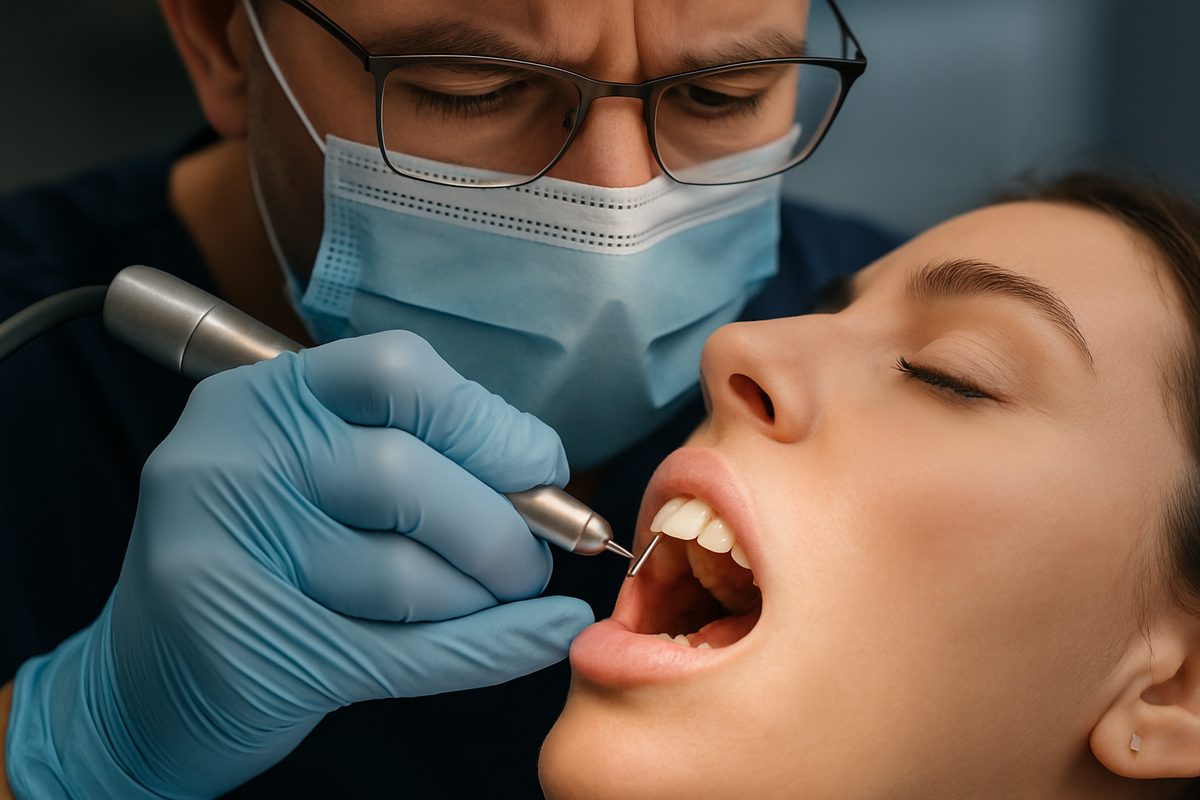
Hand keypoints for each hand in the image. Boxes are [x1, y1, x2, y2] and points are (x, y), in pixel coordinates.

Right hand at [5, 330, 592, 798]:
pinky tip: (542, 635)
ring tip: (493, 600)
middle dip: (501, 527)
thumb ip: (410, 453)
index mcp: (261, 397)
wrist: (142, 684)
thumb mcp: (311, 477)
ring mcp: (225, 557)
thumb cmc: (262, 563)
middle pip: (408, 475)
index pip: (396, 372)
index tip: (540, 467)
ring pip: (408, 575)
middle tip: (529, 559)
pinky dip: (494, 648)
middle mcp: (231, 461)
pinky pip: (407, 650)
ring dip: (484, 599)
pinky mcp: (247, 651)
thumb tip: (541, 474)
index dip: (487, 422)